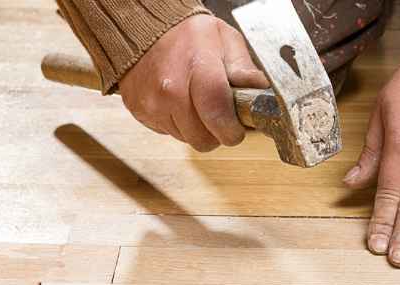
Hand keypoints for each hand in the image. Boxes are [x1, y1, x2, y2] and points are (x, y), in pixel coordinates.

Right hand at [119, 15, 269, 150]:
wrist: (144, 30)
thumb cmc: (188, 35)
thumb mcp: (224, 39)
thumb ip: (243, 67)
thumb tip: (258, 90)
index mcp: (196, 66)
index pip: (217, 112)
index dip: (231, 129)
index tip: (237, 128)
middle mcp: (170, 88)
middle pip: (203, 137)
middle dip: (218, 132)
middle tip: (220, 115)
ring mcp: (152, 103)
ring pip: (188, 139)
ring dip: (198, 129)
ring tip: (198, 104)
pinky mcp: (141, 112)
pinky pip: (170, 134)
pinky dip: (180, 124)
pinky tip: (180, 103)